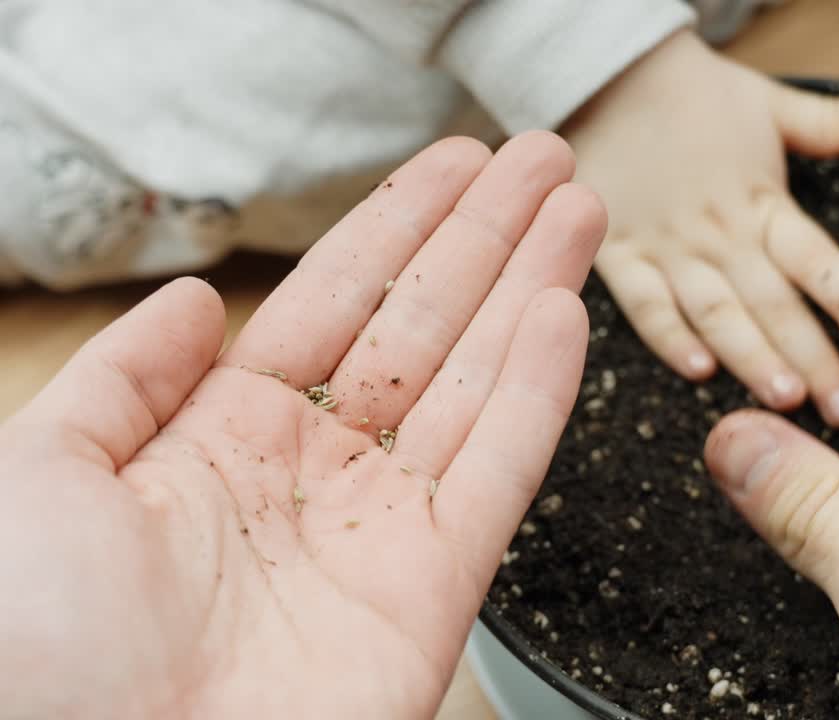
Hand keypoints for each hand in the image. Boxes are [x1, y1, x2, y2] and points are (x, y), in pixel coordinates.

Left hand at [0, 132, 604, 717]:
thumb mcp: (40, 477)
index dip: (400, 226)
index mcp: (220, 441)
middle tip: (542, 164)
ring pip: (476, 382)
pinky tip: (562, 315)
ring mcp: (381, 530)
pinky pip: (500, 471)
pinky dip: (537, 392)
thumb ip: (122, 380)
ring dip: (531, 290)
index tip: (456, 168)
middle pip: (422, 327)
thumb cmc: (38, 655)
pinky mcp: (434, 591)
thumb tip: (191, 303)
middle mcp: (313, 476)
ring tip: (577, 211)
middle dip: (485, 238)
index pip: (333, 302)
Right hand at [564, 29, 838, 426]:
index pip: (813, 256)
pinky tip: (699, 370)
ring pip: (716, 311)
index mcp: (761, 201)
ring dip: (750, 356)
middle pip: (773, 301)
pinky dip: (668, 336)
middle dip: (812, 358)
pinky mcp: (619, 255)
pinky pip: (644, 303)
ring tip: (784, 398)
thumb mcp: (770, 103)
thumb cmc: (694, 96)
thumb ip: (831, 124)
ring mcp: (667, 246)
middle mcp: (720, 231)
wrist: (606, 76)